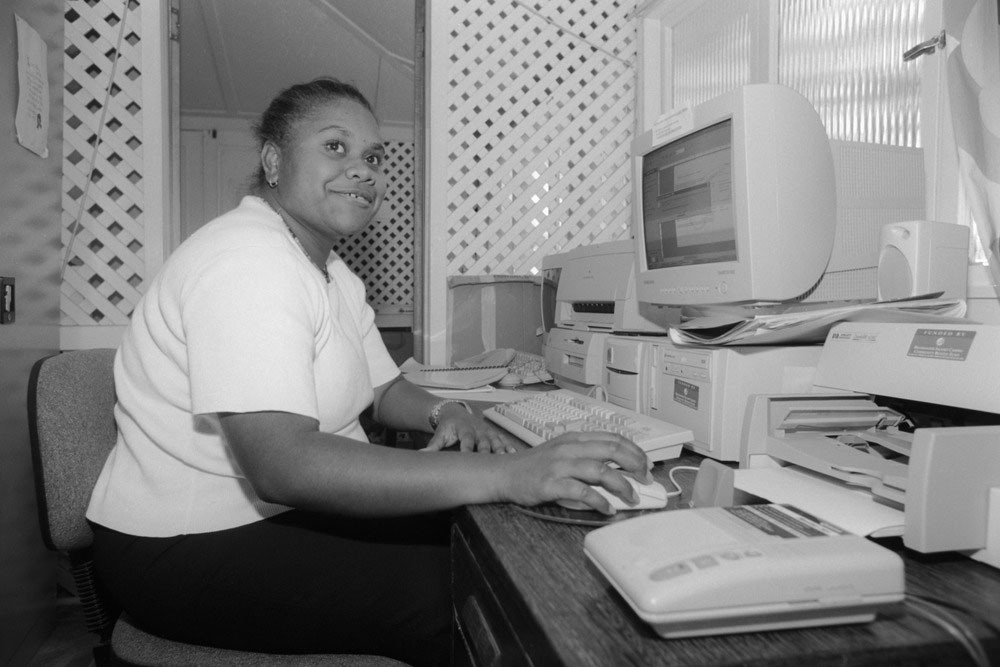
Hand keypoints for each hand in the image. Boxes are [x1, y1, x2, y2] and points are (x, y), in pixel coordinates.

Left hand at [421, 405, 519, 453]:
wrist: (455, 412)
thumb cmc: (447, 427)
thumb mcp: (440, 435)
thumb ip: (432, 447)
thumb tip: (421, 456)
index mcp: (464, 430)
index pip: (467, 441)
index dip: (468, 450)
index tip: (469, 460)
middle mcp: (478, 430)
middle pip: (484, 443)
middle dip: (488, 453)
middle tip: (492, 466)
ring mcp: (487, 432)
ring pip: (496, 442)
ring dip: (502, 451)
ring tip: (506, 461)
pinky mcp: (494, 434)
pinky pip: (503, 441)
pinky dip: (509, 448)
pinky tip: (514, 456)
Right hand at [500, 431, 651, 514]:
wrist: (504, 473)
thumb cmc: (535, 466)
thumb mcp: (563, 452)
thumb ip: (588, 457)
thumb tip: (618, 472)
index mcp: (575, 438)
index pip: (613, 438)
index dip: (634, 450)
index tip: (646, 463)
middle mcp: (569, 448)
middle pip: (611, 450)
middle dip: (635, 464)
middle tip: (646, 478)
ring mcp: (560, 465)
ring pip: (600, 470)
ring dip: (621, 485)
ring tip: (632, 497)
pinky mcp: (551, 483)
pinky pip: (581, 491)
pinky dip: (599, 501)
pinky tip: (607, 508)